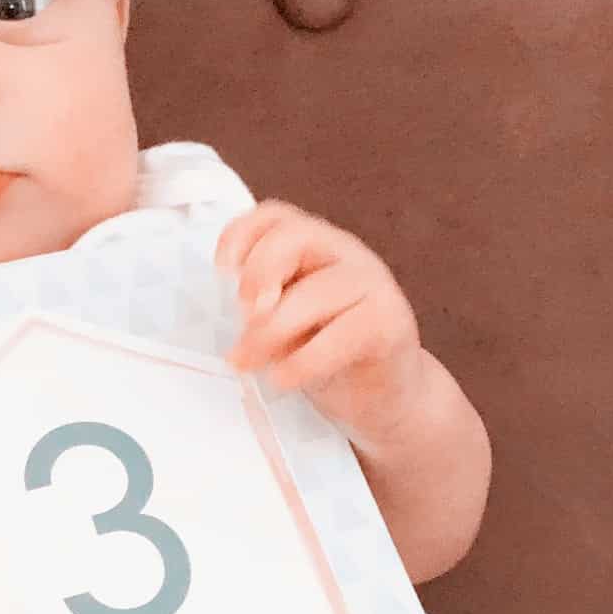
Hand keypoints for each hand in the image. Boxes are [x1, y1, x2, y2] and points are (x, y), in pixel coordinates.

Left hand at [215, 199, 426, 443]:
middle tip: (242, 317)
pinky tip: (283, 379)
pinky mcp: (390, 323)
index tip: (222, 268)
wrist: (385, 396)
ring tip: (248, 362)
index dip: (242, 234)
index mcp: (315, 247)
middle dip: (259, 275)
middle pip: (295, 237)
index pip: (277, 217)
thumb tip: (244, 318)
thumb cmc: (328, 357)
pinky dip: (304, 362)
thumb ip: (264, 310)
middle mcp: (346, 255)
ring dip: (270, 332)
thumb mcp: (284, 328)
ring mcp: (372, 285)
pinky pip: (341, 336)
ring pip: (314, 292)